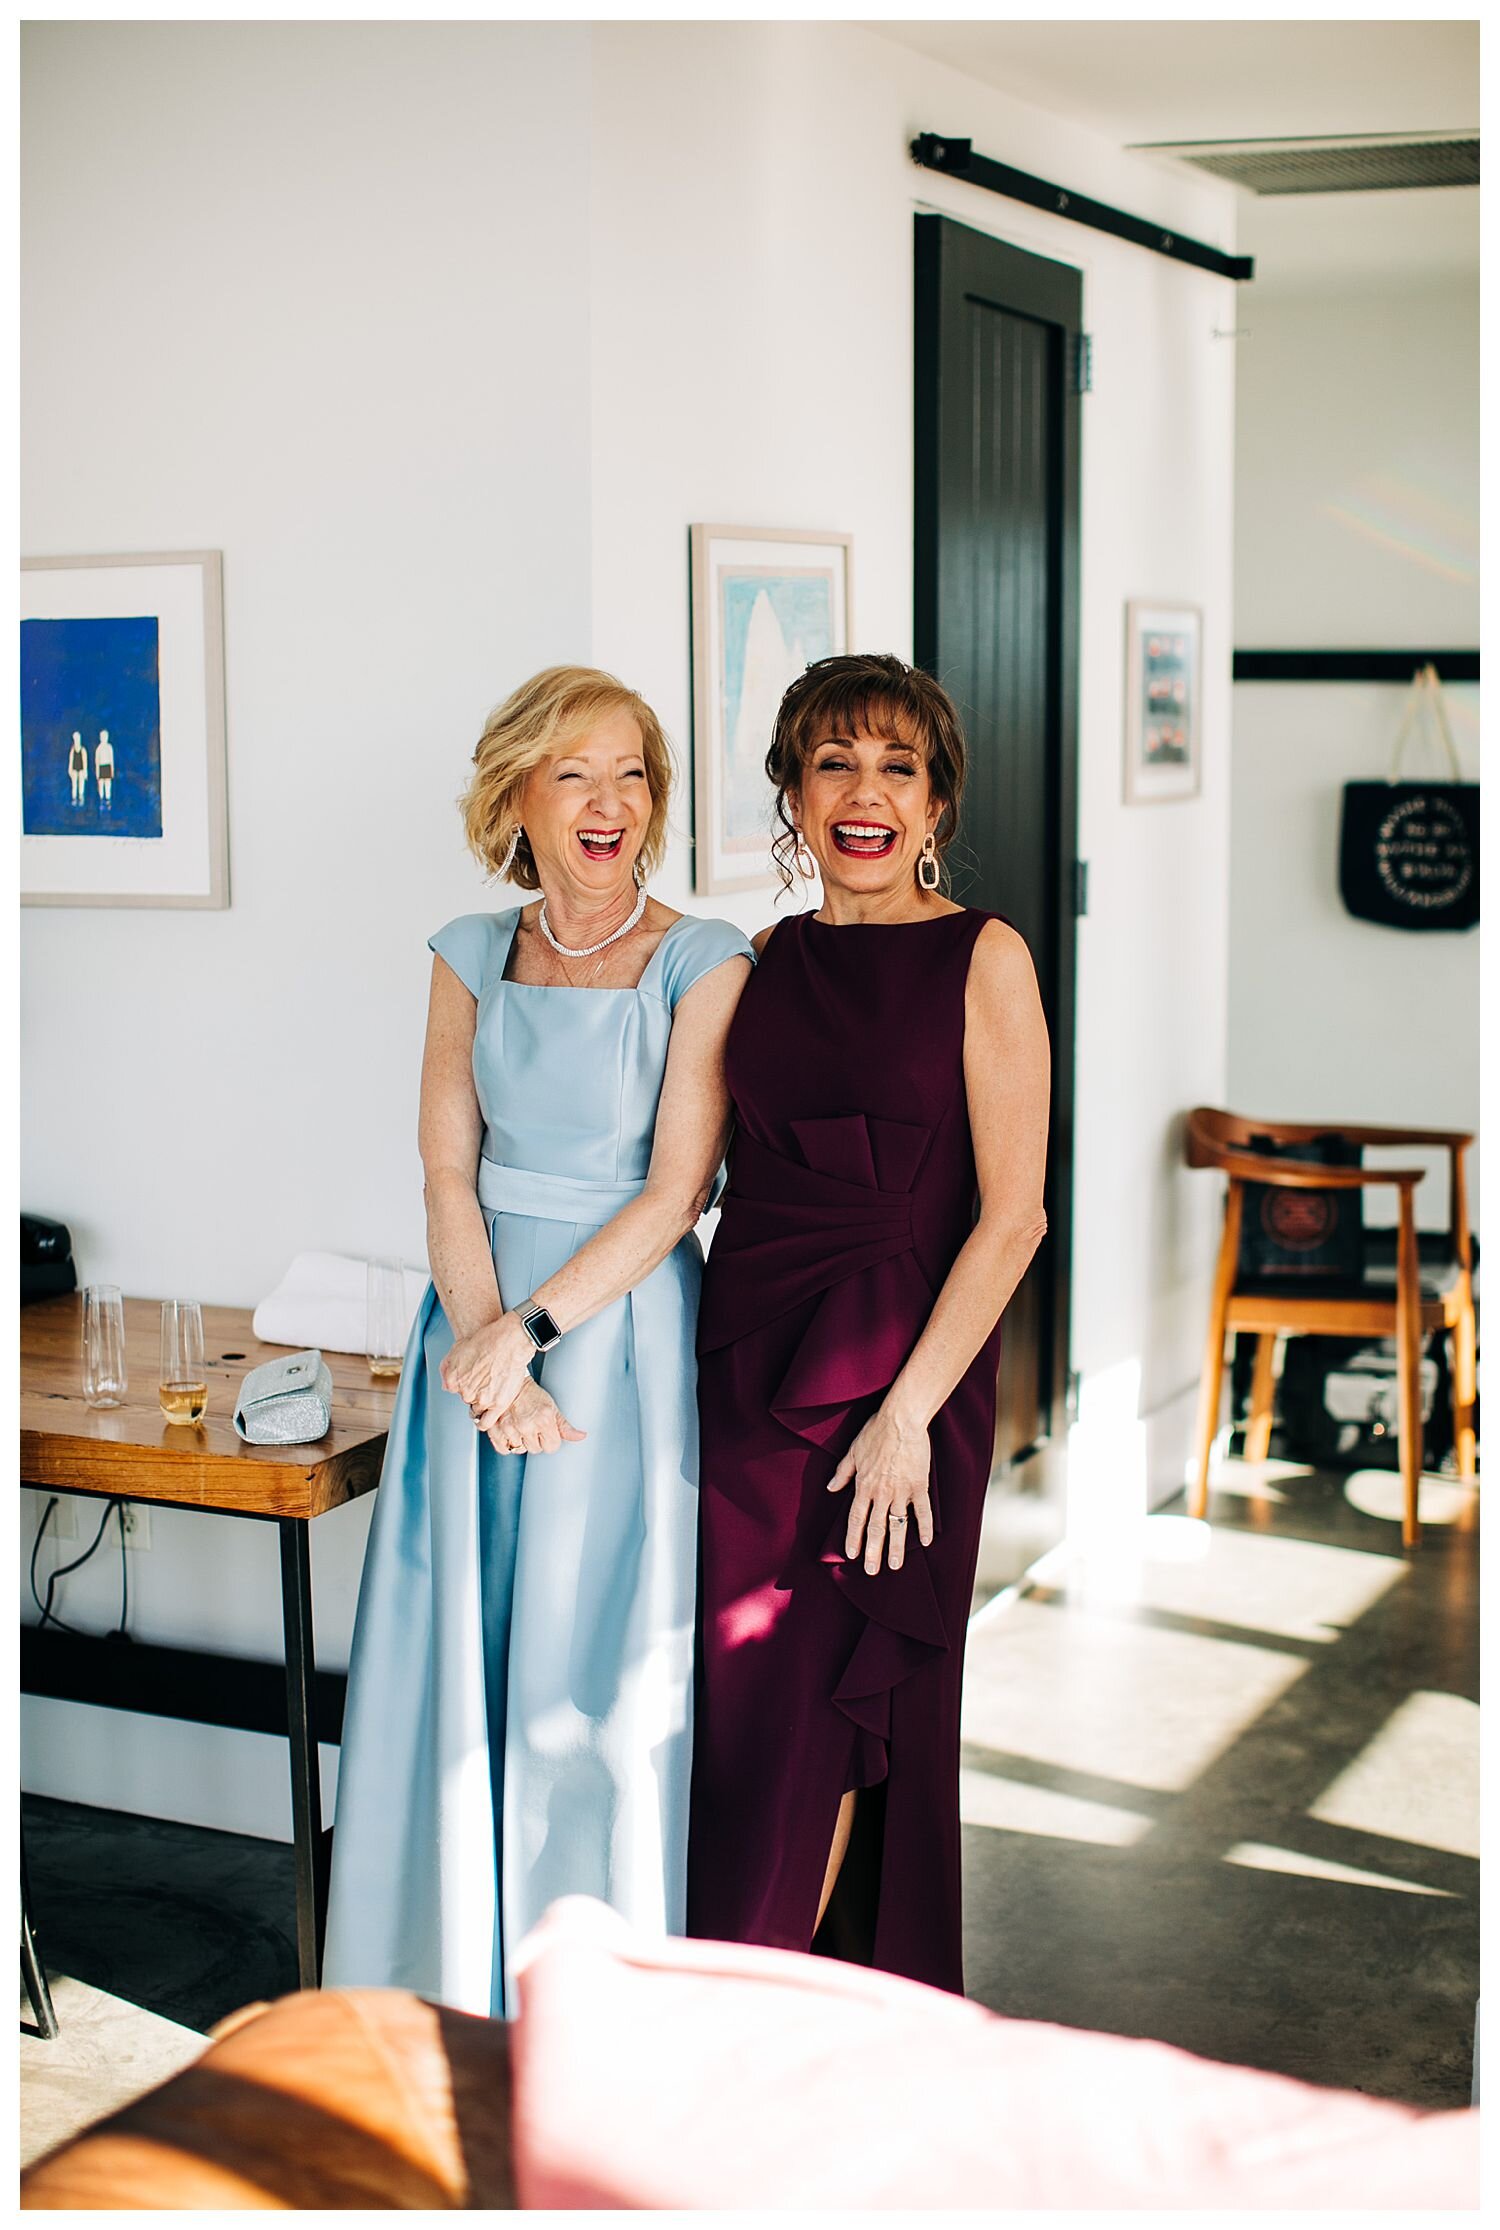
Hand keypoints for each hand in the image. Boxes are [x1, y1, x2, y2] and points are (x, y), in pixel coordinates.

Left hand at [439, 1315, 534, 1430]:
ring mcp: (481, 1400)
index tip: (472, 1379)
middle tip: (485, 1380)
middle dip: (475, 1391)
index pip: (455, 1390)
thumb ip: (447, 1368)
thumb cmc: (487, 1340)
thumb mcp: (458, 1348)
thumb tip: (446, 1383)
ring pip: (478, 1409)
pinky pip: (486, 1422)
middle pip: (467, 1399)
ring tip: (492, 1390)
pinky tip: (487, 1415)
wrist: (509, 1341)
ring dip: (483, 1402)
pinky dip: (484, 1422)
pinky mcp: (497, 1404)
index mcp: (452, 1380)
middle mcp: (464, 1392)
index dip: (465, 1383)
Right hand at [486, 1377, 586, 1456]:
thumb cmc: (531, 1394)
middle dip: (535, 1440)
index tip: (545, 1431)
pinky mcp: (494, 1430)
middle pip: (535, 1449)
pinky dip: (506, 1444)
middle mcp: (526, 1425)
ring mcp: (509, 1428)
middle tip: (531, 1425)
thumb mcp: (551, 1408)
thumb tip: (581, 1436)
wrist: (509, 1383)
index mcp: (543, 1420)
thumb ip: (565, 1426)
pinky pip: (503, 1450)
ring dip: (520, 1441)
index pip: (552, 1447)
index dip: (550, 1440)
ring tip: (519, 1426)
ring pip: (519, 1449)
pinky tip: (510, 1432)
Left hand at [827, 1408, 934, 1574]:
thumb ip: (843, 1472)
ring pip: (898, 1525)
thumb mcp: (853, 1451)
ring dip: (897, 1547)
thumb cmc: (876, 1432)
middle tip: (872, 1571)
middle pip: (876, 1528)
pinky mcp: (919, 1486)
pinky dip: (925, 1527)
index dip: (854, 1537)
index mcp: (864, 1486)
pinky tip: (926, 1542)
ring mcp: (902, 1491)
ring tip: (896, 1566)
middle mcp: (881, 1493)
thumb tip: (831, 1488)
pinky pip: (923, 1511)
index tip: (852, 1554)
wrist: (901, 1420)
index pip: (856, 1518)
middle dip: (873, 1551)